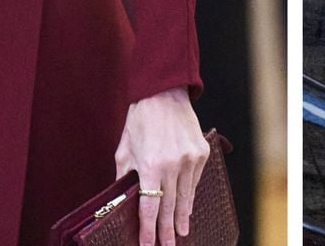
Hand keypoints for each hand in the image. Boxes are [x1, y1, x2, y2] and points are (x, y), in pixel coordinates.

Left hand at [114, 87, 208, 245]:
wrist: (164, 92)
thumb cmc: (140, 120)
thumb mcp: (125, 151)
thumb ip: (124, 179)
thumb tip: (122, 203)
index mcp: (150, 165)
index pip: (150, 208)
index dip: (149, 231)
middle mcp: (173, 164)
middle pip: (170, 208)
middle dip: (168, 231)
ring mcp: (190, 158)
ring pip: (186, 197)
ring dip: (182, 216)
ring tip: (180, 232)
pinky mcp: (201, 151)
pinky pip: (195, 180)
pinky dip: (190, 194)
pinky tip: (187, 205)